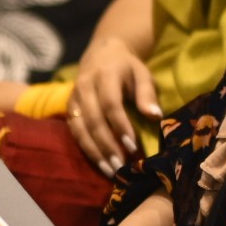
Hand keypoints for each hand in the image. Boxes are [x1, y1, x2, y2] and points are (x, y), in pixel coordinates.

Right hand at [68, 36, 161, 173]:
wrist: (102, 54)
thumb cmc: (128, 68)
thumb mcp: (143, 74)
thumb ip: (147, 95)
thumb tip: (155, 117)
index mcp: (105, 75)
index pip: (111, 104)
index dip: (120, 126)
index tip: (133, 147)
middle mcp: (85, 86)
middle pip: (93, 120)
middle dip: (107, 146)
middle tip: (121, 167)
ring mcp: (74, 98)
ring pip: (80, 128)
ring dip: (95, 152)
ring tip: (110, 171)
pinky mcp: (69, 108)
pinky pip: (74, 131)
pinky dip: (87, 149)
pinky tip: (100, 163)